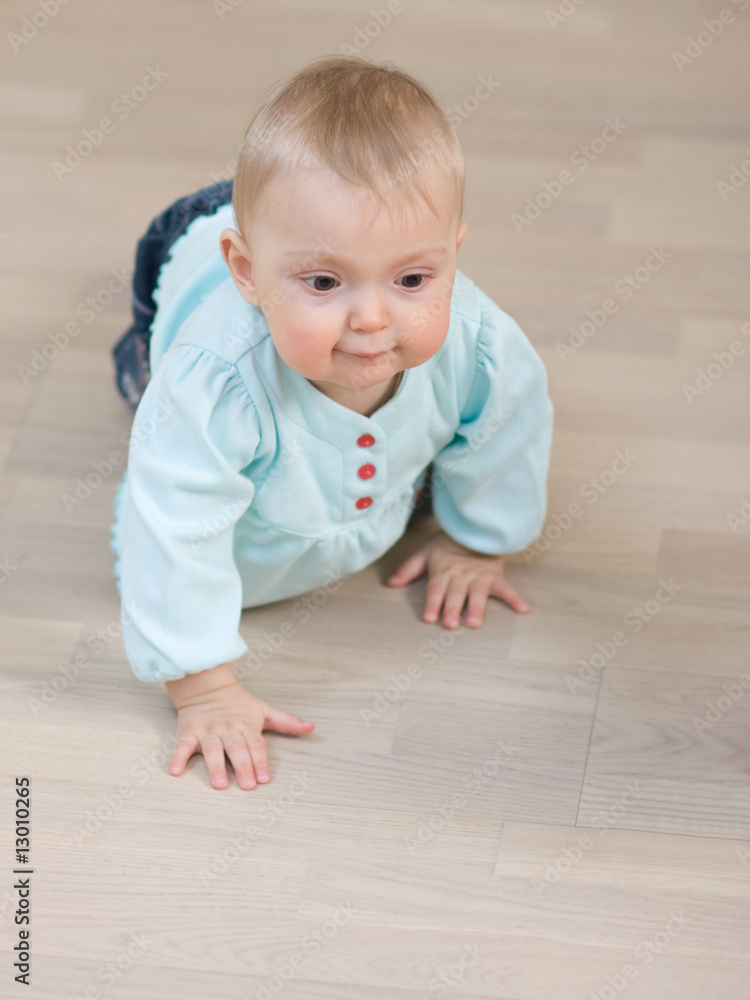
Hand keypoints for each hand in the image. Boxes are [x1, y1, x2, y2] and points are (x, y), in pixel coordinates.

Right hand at [167, 677, 314, 790]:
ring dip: (215, 766)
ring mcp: (208, 731)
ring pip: (212, 749)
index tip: (265, 778)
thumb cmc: (238, 703)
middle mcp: (228, 729)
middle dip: (243, 766)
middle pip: (236, 748)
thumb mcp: (264, 710)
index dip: (260, 761)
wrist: (207, 686)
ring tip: (220, 784)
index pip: (255, 744)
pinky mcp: (189, 732)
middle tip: (248, 785)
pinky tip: (176, 771)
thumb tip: (311, 727)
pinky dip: (178, 757)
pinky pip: (183, 746)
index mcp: (246, 726)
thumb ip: (286, 722)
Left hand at [387, 529, 529, 628]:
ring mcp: (479, 578)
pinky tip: (523, 610)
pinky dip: (515, 599)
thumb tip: (391, 583)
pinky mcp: (495, 577)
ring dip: (477, 608)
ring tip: (475, 623)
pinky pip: (506, 588)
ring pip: (478, 594)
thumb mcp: (425, 552)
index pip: (436, 588)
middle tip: (450, 624)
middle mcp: (461, 576)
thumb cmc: (446, 545)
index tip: (428, 617)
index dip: (432, 602)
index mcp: (443, 571)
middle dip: (452, 609)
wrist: (473, 527)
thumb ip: (409, 569)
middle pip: (455, 594)